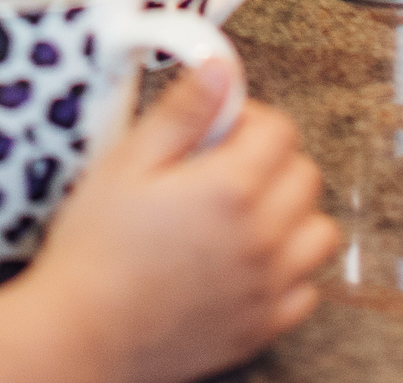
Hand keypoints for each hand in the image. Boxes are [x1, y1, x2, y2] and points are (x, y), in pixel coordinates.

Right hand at [21, 71, 334, 382]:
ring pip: (318, 232)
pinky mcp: (263, 326)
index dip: (249, 119)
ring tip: (242, 214)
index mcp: (229, 189)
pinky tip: (248, 262)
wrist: (83, 333)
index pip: (280, 130)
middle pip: (305, 176)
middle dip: (271, 160)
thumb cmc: (95, 250)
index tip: (219, 129)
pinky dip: (289, 271)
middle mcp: (261, 237)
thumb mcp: (126, 163)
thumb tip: (220, 69)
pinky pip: (307, 290)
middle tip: (223, 168)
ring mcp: (267, 286)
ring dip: (291, 215)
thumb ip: (183, 112)